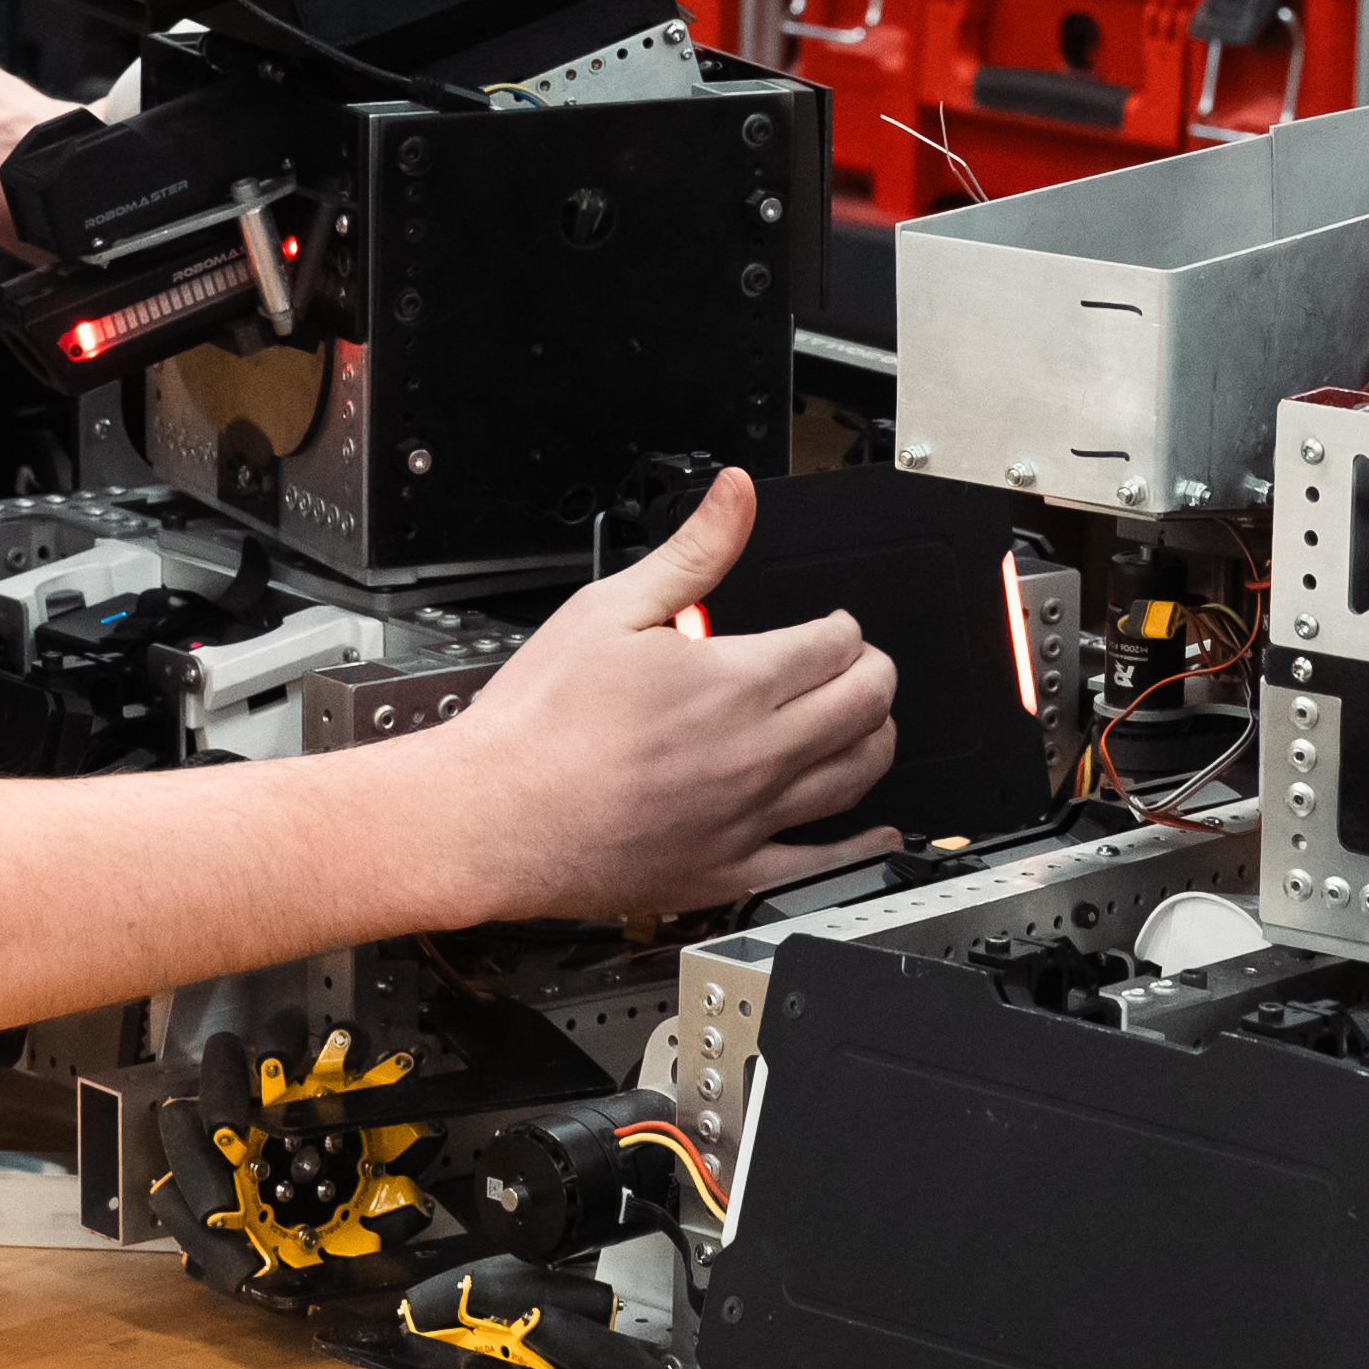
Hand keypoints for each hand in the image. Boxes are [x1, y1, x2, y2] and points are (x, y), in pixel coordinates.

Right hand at [424, 470, 900, 919]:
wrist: (490, 816)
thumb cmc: (536, 722)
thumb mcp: (610, 607)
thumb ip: (691, 552)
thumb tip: (735, 497)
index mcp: (733, 680)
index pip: (834, 644)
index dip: (843, 628)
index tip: (834, 626)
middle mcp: (756, 751)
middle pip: (864, 706)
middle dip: (875, 674)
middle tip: (865, 665)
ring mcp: (748, 816)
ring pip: (856, 776)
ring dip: (878, 741)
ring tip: (873, 725)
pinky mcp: (729, 870)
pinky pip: (819, 862)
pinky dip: (861, 845)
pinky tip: (876, 834)